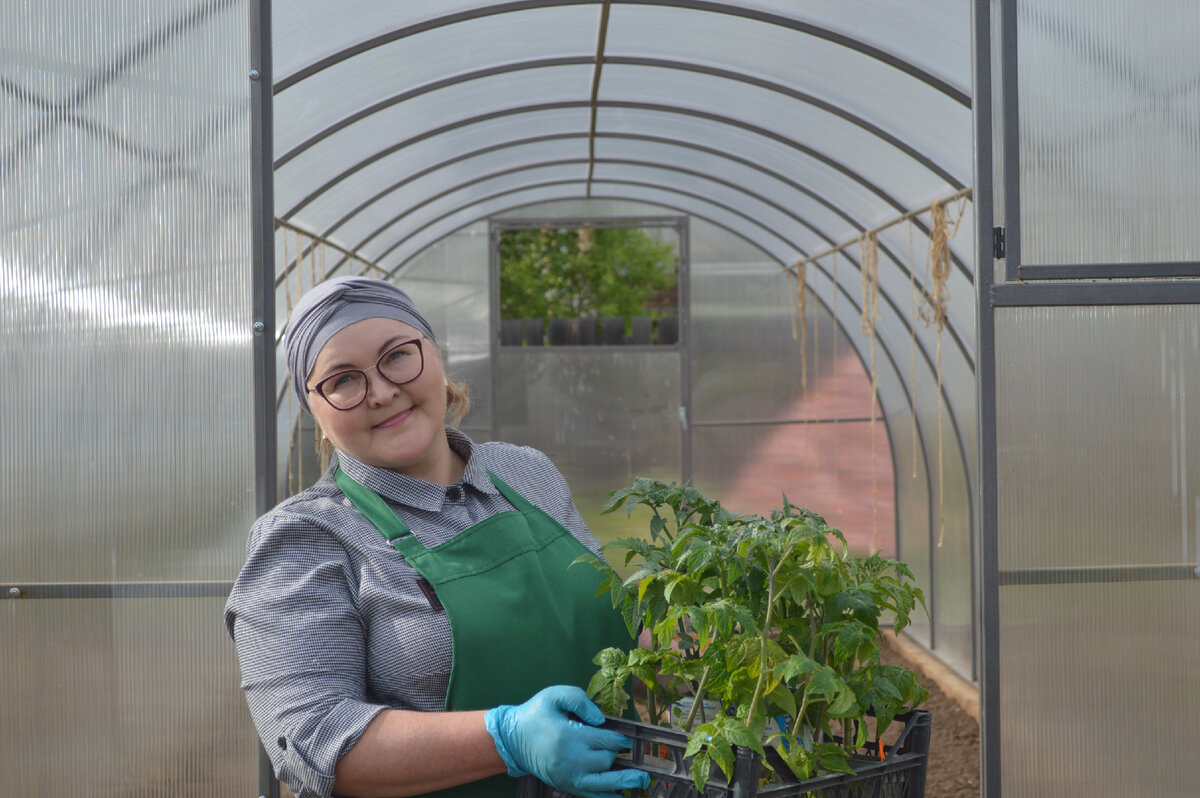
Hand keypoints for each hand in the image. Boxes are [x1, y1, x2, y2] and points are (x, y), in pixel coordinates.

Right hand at [485, 685, 649, 797]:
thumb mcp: (554, 695)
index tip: (627, 739)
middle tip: (629, 752)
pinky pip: (591, 795)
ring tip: (642, 781)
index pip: (605, 741)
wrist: (513, 739)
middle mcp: (570, 760)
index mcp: (568, 736)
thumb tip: (601, 720)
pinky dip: (608, 796)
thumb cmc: (536, 714)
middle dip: (618, 756)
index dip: (621, 740)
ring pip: (603, 783)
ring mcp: (568, 777)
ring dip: (625, 782)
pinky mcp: (566, 786)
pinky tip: (623, 796)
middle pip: (606, 761)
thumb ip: (580, 701)